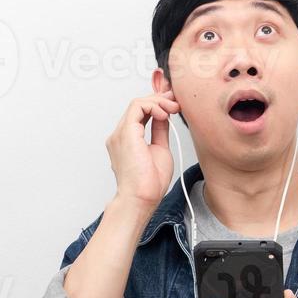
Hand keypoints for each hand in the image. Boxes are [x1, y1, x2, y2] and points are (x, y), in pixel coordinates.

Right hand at [106, 90, 181, 211]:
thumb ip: (159, 131)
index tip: (174, 104)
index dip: (158, 104)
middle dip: (160, 99)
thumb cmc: (149, 183)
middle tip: (177, 102)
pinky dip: (153, 105)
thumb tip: (164, 117)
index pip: (140, 112)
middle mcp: (120, 135)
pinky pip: (137, 106)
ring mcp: (120, 133)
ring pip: (137, 103)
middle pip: (139, 105)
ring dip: (159, 101)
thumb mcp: (160, 149)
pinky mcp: (126, 132)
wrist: (141, 198)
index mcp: (127, 140)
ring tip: (173, 108)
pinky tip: (164, 113)